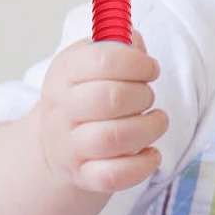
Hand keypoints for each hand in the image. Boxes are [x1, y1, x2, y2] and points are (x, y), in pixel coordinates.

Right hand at [35, 31, 168, 194]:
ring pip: (113, 138)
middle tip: (148, 98)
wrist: (58, 143)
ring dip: (148, 128)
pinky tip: (151, 152)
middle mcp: (61, 110)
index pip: (102, 59)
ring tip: (156, 121)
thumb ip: (117, 44)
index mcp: (64, 74)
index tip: (150, 69)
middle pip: (109, 98)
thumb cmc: (87, 95)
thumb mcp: (92, 61)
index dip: (137, 62)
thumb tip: (134, 39)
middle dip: (142, 95)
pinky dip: (142, 165)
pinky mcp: (84, 176)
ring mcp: (70, 147)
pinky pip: (114, 176)